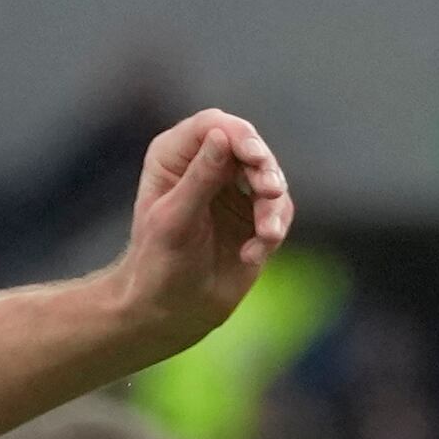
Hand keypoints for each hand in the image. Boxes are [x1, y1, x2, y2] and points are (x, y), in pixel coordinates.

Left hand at [112, 110, 292, 353]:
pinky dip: (271, 231)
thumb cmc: (159, 265)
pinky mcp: (255, 215)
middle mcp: (207, 164)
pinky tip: (252, 256)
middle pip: (249, 147)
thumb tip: (222, 135)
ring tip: (267, 236)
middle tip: (271, 191)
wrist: (172, 312)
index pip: (213, 126)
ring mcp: (234, 189)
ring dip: (273, 206)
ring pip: (270, 178)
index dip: (239, 135)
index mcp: (176, 155)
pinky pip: (278, 211)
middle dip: (264, 169)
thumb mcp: (175, 220)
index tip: (255, 157)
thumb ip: (200, 177)